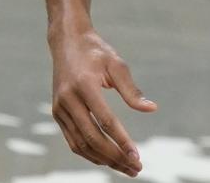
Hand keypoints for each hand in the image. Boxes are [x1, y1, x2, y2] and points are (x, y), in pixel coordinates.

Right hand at [50, 27, 156, 176]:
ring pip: (80, 144)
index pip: (105, 120)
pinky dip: (89, 152)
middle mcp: (68, 100)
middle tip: (135, 167)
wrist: (68, 42)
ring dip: (103, 159)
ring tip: (124, 167)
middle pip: (92, 138)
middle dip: (114, 156)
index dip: (121, 140)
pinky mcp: (57, 113)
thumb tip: (151, 109)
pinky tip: (106, 158)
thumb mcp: (117, 64)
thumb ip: (132, 90)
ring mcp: (60, 108)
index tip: (136, 155)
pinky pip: (73, 140)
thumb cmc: (97, 52)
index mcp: (84, 85)